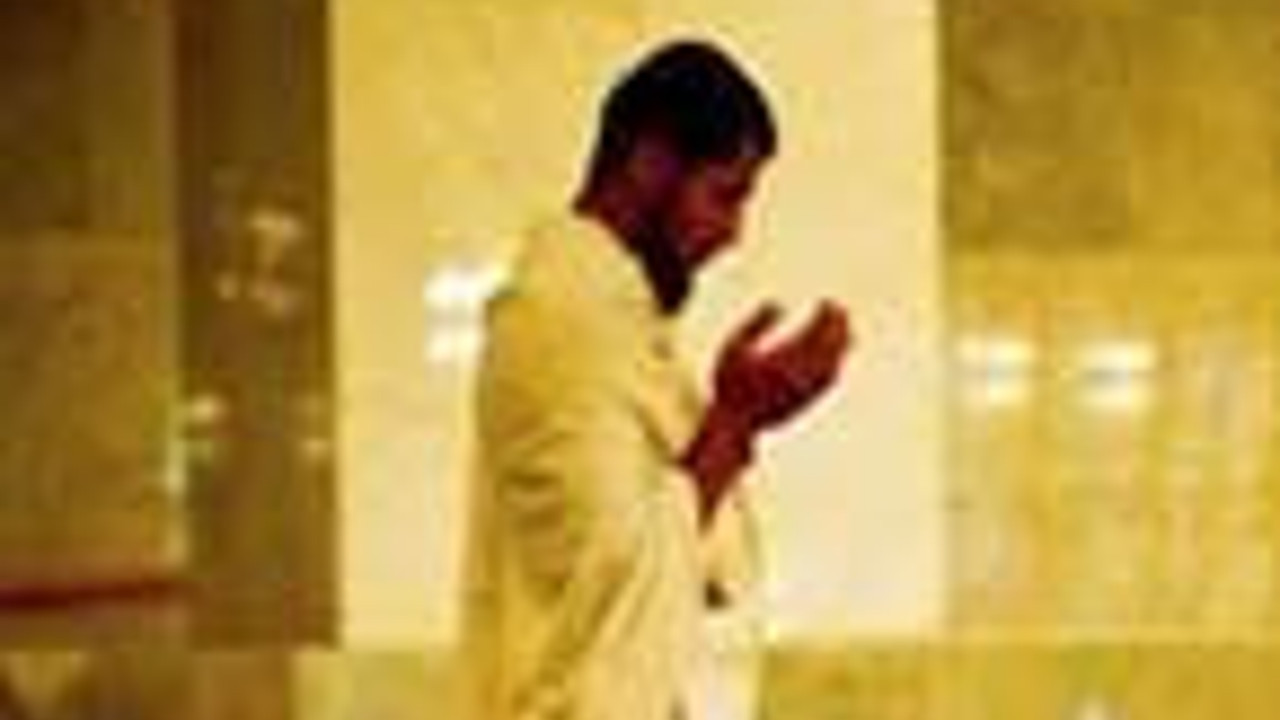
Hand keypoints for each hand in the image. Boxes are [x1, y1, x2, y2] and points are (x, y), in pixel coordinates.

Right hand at [711, 299, 851, 434]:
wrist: (735, 424)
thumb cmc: (731, 383)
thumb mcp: (734, 347)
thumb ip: (756, 323)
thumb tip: (778, 304)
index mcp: (783, 357)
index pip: (815, 331)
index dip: (826, 315)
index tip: (827, 302)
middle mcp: (800, 374)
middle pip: (831, 345)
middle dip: (838, 325)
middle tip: (840, 309)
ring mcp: (807, 389)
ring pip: (835, 362)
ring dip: (843, 342)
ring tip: (845, 328)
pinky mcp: (809, 400)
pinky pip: (831, 379)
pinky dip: (838, 361)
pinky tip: (836, 355)